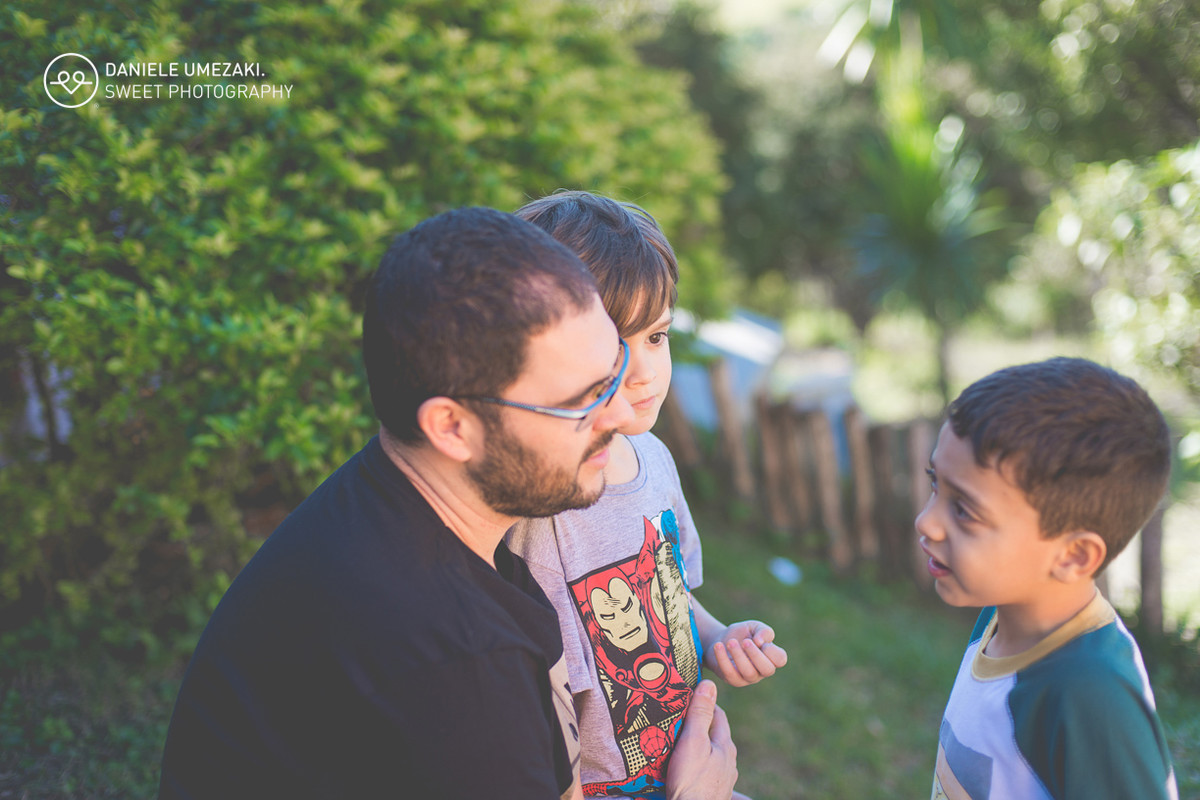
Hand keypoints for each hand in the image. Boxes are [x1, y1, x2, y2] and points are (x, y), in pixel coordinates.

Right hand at [666, 680, 736, 799]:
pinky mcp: (714, 791)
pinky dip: (698, 765)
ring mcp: (723, 778)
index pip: (718, 715)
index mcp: (725, 745)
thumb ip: (700, 713)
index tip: (689, 698)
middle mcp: (729, 761)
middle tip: (680, 719)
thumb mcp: (693, 742)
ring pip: (712, 755)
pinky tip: (688, 769)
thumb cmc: (691, 780)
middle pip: (715, 735)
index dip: (705, 704)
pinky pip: (707, 771)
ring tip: (681, 744)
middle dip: (701, 726)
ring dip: (700, 747)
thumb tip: (710, 684)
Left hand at [706, 620, 787, 686]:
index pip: (780, 659)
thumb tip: (761, 642)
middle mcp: (762, 671)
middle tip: (745, 641)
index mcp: (771, 658)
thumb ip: (763, 631)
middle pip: (767, 670)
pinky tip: (718, 645)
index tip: (758, 638)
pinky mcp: (732, 679)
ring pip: (748, 672)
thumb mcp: (754, 627)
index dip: (771, 650)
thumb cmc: (742, 634)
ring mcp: (748, 678)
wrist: (721, 639)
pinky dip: (723, 659)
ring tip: (730, 642)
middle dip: (756, 655)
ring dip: (739, 656)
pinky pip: (729, 673)